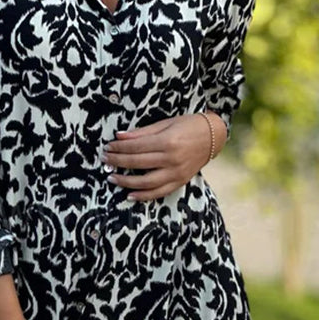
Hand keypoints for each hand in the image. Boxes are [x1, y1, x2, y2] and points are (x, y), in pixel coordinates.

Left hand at [101, 113, 227, 200]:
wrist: (213, 136)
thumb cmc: (188, 125)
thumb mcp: (166, 123)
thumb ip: (143, 132)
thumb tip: (120, 136)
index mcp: (167, 141)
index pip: (136, 146)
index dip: (119, 147)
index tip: (107, 147)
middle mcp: (171, 159)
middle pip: (137, 162)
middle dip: (118, 161)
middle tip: (105, 160)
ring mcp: (176, 172)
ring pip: (145, 182)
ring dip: (126, 181)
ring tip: (112, 178)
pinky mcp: (179, 181)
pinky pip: (159, 192)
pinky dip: (143, 196)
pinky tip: (129, 195)